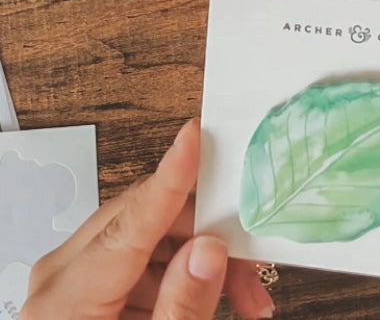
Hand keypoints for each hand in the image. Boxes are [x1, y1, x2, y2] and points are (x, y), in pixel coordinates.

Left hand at [21, 119, 274, 319]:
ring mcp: (77, 279)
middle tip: (256, 258)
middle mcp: (65, 277)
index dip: (170, 175)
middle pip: (150, 221)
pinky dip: (187, 273)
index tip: (195, 135)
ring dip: (206, 258)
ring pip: (156, 237)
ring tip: (248, 298)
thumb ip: (182, 308)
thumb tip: (210, 251)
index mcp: (66, 299)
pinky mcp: (93, 284)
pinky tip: (218, 297)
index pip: (129, 221)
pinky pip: (148, 259)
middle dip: (211, 233)